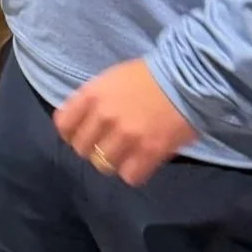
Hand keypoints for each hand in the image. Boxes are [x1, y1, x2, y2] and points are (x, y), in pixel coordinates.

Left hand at [55, 59, 197, 187]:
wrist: (187, 78)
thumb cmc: (149, 76)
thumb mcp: (112, 79)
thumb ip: (94, 100)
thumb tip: (84, 123)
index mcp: (92, 94)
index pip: (63, 125)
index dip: (72, 134)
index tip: (83, 135)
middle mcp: (104, 116)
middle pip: (82, 149)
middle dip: (94, 149)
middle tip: (110, 145)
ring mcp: (126, 135)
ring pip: (103, 165)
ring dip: (114, 162)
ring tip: (127, 154)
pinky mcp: (149, 151)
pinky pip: (129, 176)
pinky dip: (134, 172)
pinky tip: (142, 162)